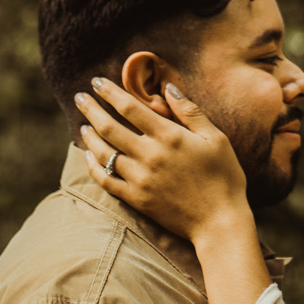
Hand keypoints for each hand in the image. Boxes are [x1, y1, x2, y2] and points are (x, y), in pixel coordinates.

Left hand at [76, 79, 253, 246]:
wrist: (220, 222)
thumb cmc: (224, 177)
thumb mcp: (216, 138)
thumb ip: (190, 111)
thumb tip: (168, 88)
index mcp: (169, 136)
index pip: (130, 108)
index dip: (110, 92)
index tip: (97, 81)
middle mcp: (150, 155)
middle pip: (109, 127)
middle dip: (91, 109)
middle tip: (79, 97)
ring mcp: (140, 179)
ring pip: (104, 153)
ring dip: (89, 136)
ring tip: (82, 124)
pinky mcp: (136, 199)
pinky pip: (106, 180)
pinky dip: (93, 166)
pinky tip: (88, 156)